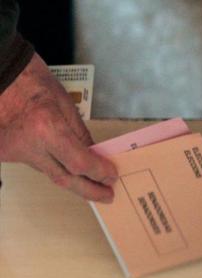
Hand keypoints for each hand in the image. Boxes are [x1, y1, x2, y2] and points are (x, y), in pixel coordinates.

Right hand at [0, 54, 116, 201]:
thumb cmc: (30, 80)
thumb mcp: (64, 104)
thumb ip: (80, 135)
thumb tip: (94, 157)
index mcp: (46, 129)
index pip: (80, 164)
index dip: (99, 173)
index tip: (111, 176)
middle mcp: (28, 145)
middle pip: (64, 179)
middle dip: (89, 190)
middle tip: (106, 195)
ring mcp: (12, 152)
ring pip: (49, 172)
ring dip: (70, 176)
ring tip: (89, 179)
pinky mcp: (3, 153)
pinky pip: (34, 163)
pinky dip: (50, 163)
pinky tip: (60, 160)